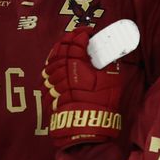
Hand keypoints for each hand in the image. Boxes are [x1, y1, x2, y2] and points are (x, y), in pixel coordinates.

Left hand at [42, 28, 124, 148]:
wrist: (85, 127)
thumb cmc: (100, 103)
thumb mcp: (112, 80)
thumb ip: (110, 64)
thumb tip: (111, 56)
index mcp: (76, 63)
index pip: (76, 41)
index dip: (82, 33)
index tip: (89, 32)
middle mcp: (61, 69)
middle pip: (61, 47)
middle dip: (69, 38)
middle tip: (78, 37)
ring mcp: (52, 81)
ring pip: (52, 59)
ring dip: (60, 50)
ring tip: (67, 48)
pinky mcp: (48, 92)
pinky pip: (47, 72)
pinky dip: (52, 64)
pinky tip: (58, 65)